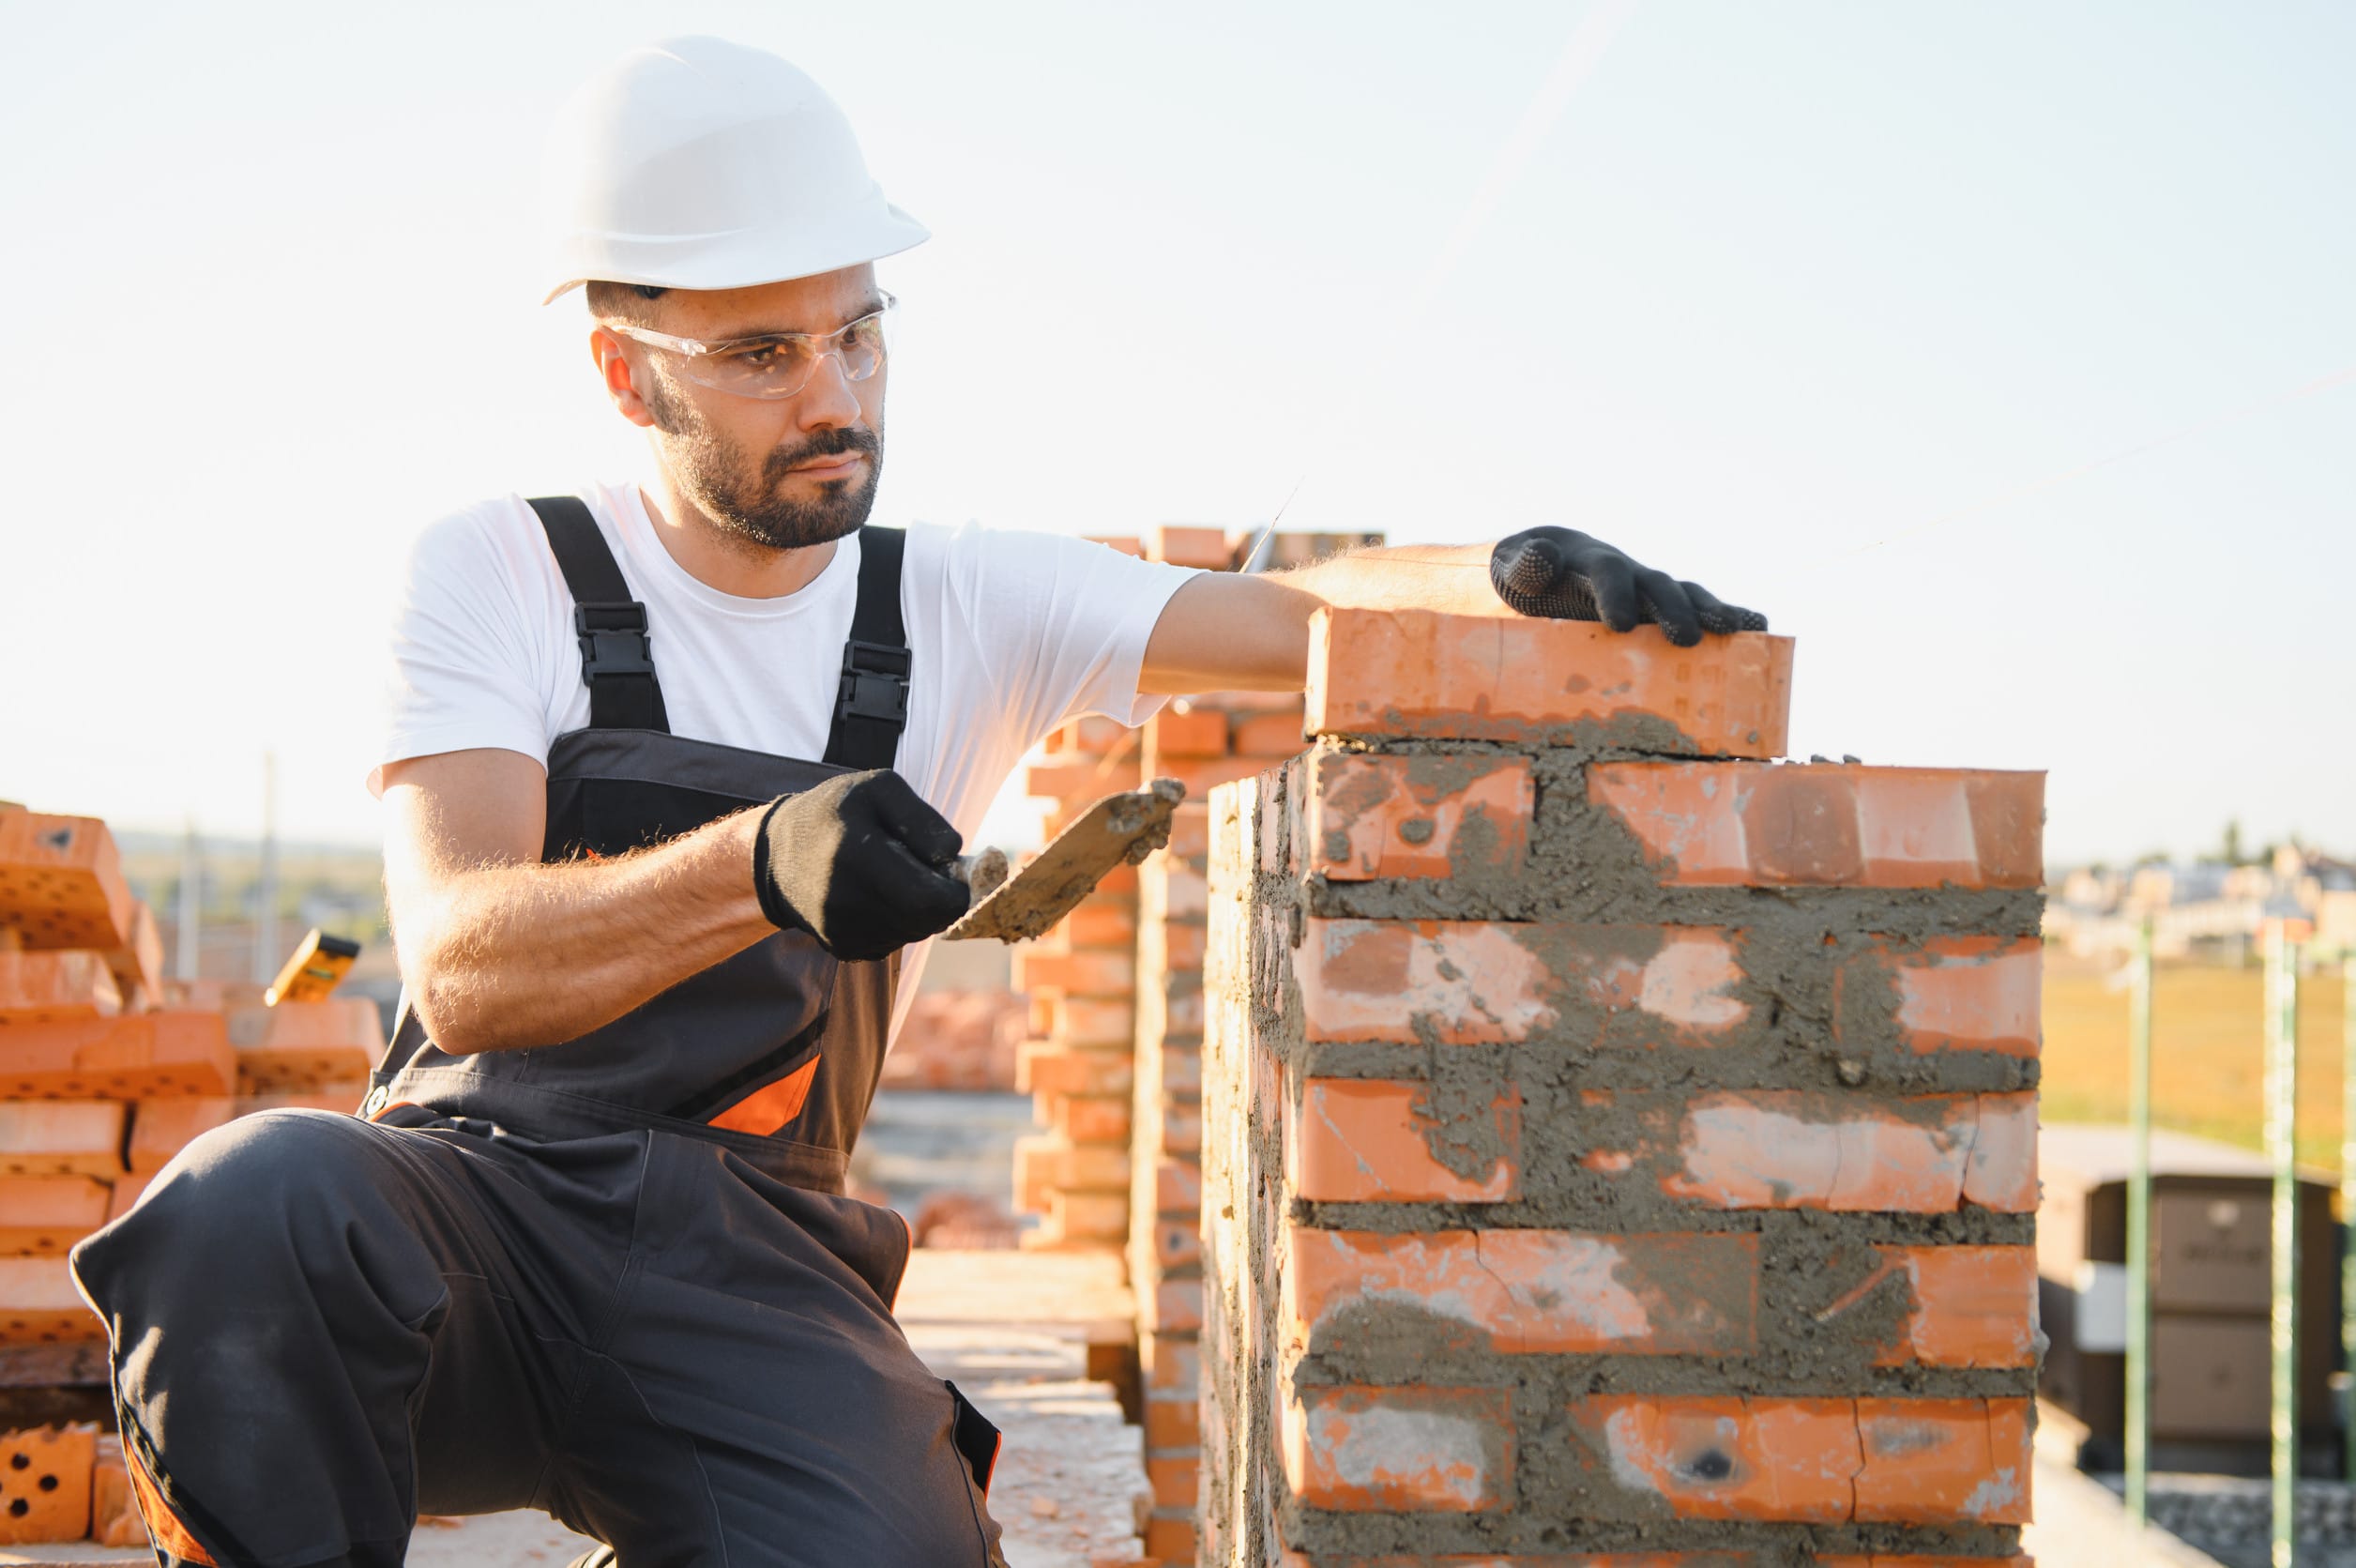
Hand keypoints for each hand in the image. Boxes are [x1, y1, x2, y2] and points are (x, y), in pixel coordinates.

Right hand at [751, 770, 969, 960]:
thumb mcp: (878, 789)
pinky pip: (894, 941)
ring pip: (914, 933)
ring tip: (894, 877)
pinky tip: (876, 895)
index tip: (951, 868)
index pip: (931, 900)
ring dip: (919, 909)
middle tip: (926, 870)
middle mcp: (845, 901)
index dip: (956, 889)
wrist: (777, 854)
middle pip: (928, 920)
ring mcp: (842, 931)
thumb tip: (952, 853)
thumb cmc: (837, 812)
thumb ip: (922, 817)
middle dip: (941, 898)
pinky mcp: (841, 948)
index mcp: (856, 855)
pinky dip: (898, 921)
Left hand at [1489, 526, 1765, 646]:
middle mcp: (1629, 572)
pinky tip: (1757, 632)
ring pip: (1686, 595)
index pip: (1606, 571)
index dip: (1615, 593)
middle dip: (1673, 609)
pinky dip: (1729, 618)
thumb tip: (1543, 557)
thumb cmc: (1527, 574)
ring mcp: (1649, 590)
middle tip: (1685, 638)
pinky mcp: (1662, 610)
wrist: (1546, 563)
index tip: (1619, 625)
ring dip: (1712, 611)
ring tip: (1738, 631)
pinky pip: (1700, 611)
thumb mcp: (1516, 567)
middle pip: (1656, 584)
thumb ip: (1527, 565)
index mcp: (1589, 562)